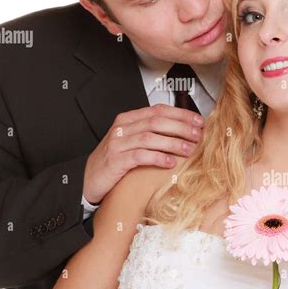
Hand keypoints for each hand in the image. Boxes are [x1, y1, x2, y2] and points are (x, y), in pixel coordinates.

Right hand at [82, 104, 203, 203]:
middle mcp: (122, 128)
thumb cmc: (115, 160)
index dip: (180, 114)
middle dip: (181, 127)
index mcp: (128, 119)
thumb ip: (151, 133)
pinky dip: (157, 157)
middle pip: (157, 121)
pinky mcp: (116, 160)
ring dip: (173, 142)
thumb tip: (183, 131)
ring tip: (189, 149)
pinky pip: (140, 156)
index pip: (158, 110)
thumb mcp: (132, 141)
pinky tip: (170, 162)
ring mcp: (118, 143)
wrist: (88, 178)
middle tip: (198, 135)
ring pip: (150, 137)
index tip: (198, 121)